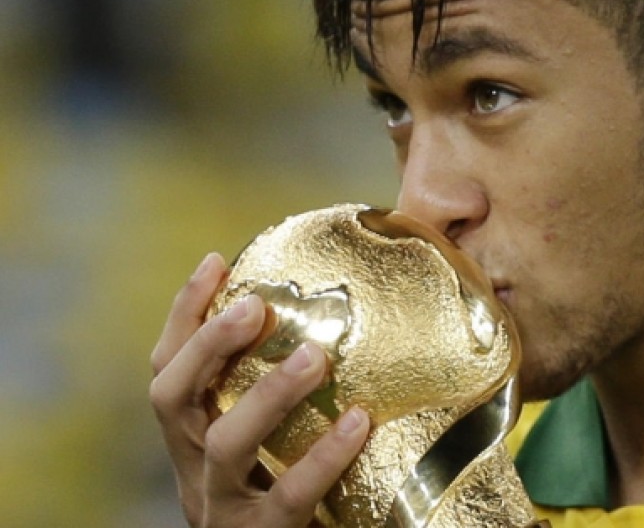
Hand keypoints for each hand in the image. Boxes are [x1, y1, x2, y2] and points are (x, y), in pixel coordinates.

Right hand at [149, 253, 369, 527]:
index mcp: (193, 442)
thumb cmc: (292, 501)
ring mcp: (223, 512)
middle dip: (208, 345)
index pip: (168, 369)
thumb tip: (337, 323)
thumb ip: (284, 398)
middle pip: (172, 399)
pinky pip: (287, 499)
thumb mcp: (272, 448)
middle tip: (256, 305)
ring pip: (225, 447)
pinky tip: (357, 423)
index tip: (215, 260)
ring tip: (316, 357)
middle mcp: (195, 474)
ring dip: (268, 395)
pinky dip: (321, 458)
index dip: (183, 315)